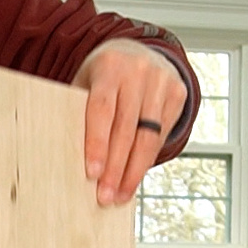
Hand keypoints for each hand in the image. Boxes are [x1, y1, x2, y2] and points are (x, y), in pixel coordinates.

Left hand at [73, 38, 187, 205]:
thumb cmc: (103, 77)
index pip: (102, 109)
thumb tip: (70, 158)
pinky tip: (133, 179)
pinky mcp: (177, 93)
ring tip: (119, 195)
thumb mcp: (87, 84)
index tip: (92, 173)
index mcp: (110, 66)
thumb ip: (80, 112)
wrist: (138, 52)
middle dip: (116, 167)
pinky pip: (161, 136)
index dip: (98, 143)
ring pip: (148, 137)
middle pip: (127, 128)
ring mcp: (161, 81)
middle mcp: (138, 70)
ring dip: (133, 172)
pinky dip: (146, 161)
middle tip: (105, 196)